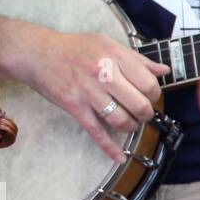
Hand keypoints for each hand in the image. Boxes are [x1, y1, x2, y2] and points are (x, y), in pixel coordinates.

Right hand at [17, 26, 169, 161]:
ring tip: (128, 123)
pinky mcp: (74, 106)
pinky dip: (109, 147)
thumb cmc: (71, 47)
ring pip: (120, 120)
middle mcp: (103, 74)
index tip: (149, 96)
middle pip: (139, 104)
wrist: (36, 53)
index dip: (154, 94)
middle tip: (141, 112)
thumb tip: (162, 70)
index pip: (149, 83)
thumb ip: (135, 58)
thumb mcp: (105, 43)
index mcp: (114, 56)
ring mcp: (87, 92)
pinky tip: (118, 157)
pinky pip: (96, 131)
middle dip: (145, 113)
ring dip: (130, 126)